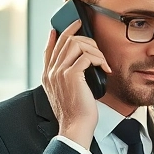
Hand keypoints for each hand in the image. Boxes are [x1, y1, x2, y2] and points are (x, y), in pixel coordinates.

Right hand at [42, 21, 110, 148]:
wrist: (75, 127)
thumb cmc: (75, 113)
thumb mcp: (66, 93)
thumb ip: (67, 78)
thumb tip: (80, 64)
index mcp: (48, 76)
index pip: (49, 49)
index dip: (57, 35)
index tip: (67, 26)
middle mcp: (51, 72)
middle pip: (65, 40)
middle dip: (83, 35)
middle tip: (95, 41)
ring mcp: (60, 72)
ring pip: (76, 44)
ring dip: (93, 48)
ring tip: (102, 60)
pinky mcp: (71, 75)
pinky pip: (86, 56)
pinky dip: (98, 59)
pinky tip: (105, 68)